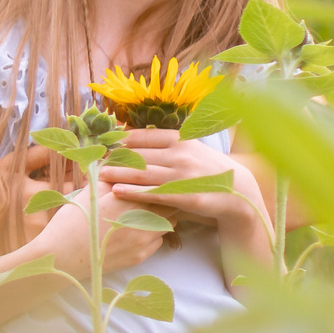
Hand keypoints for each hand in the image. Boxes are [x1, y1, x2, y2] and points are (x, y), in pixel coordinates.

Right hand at [30, 185, 166, 279]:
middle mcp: (142, 220)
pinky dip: (152, 233)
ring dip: (160, 215)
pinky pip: (158, 241)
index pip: (159, 186)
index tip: (155, 178)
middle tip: (152, 194)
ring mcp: (144, 241)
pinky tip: (136, 230)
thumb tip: (124, 164)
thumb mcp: (89, 192)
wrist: (63, 257)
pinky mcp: (141, 257)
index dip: (158, 181)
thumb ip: (111, 177)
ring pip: (168, 223)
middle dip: (163, 198)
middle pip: (169, 204)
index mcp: (129, 199)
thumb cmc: (71, 222)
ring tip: (145, 211)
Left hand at [97, 130, 267, 233]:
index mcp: (180, 140)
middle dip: (115, 158)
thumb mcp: (190, 149)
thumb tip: (133, 136)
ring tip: (100, 174)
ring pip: (142, 173)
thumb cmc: (207, 169)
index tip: (104, 143)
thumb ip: (166, 143)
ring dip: (118, 173)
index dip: (121, 140)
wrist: (238, 191)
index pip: (143, 137)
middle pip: (139, 155)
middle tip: (95, 161)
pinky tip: (116, 190)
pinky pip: (153, 193)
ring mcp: (183, 176)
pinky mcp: (185, 196)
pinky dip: (132, 191)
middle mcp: (180, 155)